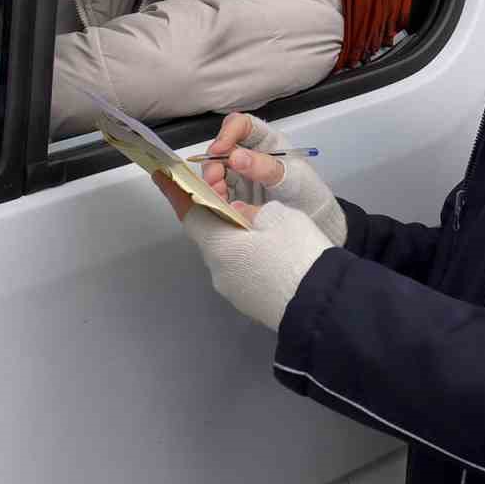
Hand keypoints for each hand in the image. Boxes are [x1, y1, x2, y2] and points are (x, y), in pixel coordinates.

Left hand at [154, 173, 333, 330]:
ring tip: (267, 232)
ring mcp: (234, 292)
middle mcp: (218, 271)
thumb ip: (251, 211)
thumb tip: (241, 216)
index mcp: (219, 245)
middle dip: (220, 218)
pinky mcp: (251, 305)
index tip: (164, 177)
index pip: (191, 214)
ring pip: (230, 257)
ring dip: (239, 241)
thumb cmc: (296, 253)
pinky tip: (275, 257)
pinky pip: (245, 274)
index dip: (178, 193)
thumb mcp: (277, 216)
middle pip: (212, 236)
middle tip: (236, 201)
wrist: (320, 306)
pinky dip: (253, 260)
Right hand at [200, 112, 345, 245]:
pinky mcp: (236, 192)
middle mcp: (251, 153)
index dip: (228, 132)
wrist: (313, 219)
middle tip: (215, 179)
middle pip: (223, 148)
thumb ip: (264, 167)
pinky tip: (221, 203)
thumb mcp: (291, 177)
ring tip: (219, 195)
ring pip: (217, 169)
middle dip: (215, 162)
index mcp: (268, 141)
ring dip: (213, 181)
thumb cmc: (307, 193)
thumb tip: (236, 156)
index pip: (242, 125)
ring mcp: (242, 173)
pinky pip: (219, 190)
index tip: (219, 149)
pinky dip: (216, 196)